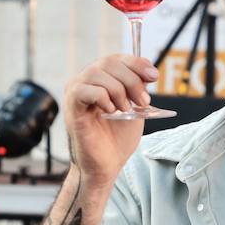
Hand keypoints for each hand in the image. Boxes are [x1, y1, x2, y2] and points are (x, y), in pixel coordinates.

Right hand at [62, 54, 156, 185]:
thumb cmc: (117, 138)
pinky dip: (103, 99)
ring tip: (125, 110)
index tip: (154, 77)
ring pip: (98, 73)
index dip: (137, 63)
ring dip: (119, 91)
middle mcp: (85, 81)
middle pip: (109, 63)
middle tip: (143, 102)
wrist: (107, 165)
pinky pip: (87, 90)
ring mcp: (75, 91)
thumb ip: (139, 87)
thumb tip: (148, 69)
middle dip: (133, 81)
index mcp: (100, 79)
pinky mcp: (71, 105)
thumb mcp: (136, 107)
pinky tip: (110, 112)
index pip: (117, 59)